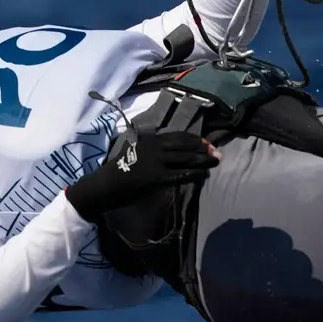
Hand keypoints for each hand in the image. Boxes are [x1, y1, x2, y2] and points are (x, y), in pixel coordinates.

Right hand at [65, 130, 218, 223]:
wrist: (105, 185)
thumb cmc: (120, 170)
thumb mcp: (136, 152)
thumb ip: (151, 149)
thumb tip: (170, 151)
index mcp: (149, 138)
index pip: (177, 136)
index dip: (194, 139)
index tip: (206, 143)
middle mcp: (153, 146)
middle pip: (184, 145)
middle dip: (203, 148)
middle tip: (217, 152)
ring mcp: (154, 161)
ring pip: (185, 158)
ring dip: (203, 160)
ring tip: (215, 161)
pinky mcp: (155, 177)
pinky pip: (180, 174)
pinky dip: (194, 173)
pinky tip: (204, 175)